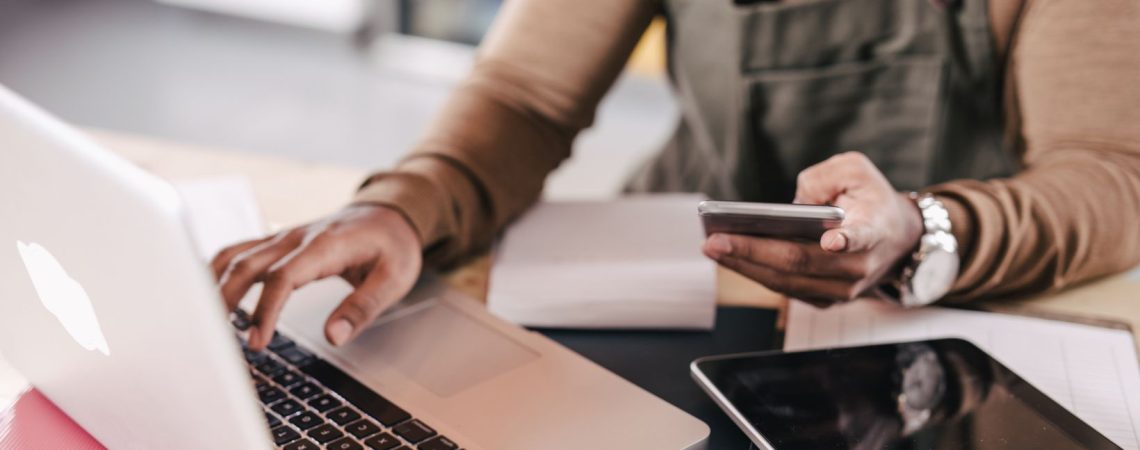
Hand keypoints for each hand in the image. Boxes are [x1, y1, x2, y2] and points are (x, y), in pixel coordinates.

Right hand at [211, 204, 421, 349]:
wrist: (390, 213)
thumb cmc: (393, 245)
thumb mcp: (395, 279)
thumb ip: (364, 307)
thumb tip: (334, 336)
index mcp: (325, 245)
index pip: (283, 277)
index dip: (265, 311)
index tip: (257, 342)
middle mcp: (296, 237)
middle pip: (247, 264)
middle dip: (227, 301)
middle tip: (218, 340)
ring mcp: (283, 236)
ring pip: (235, 255)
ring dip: (214, 285)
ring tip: (203, 321)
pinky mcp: (277, 241)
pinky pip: (239, 251)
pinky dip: (217, 270)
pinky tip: (206, 292)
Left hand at [702, 152, 923, 306]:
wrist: (897, 240)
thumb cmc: (870, 199)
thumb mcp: (856, 170)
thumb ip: (825, 177)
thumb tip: (793, 204)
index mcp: (874, 228)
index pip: (863, 236)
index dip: (848, 239)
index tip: (833, 240)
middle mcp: (859, 265)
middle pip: (801, 262)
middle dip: (753, 252)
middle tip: (715, 241)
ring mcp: (842, 288)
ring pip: (786, 281)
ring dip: (744, 265)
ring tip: (711, 247)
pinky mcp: (825, 299)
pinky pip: (784, 287)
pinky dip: (754, 272)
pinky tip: (727, 256)